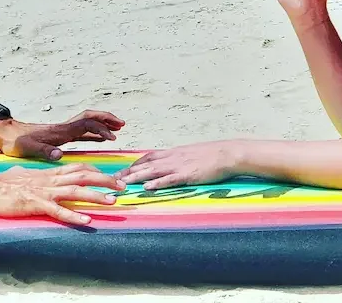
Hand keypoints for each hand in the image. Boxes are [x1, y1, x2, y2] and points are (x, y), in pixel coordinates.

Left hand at [0, 110, 125, 160]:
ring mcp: (62, 131)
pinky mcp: (59, 136)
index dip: (100, 128)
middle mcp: (64, 129)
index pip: (85, 125)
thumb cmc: (16, 142)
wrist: (5, 134)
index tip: (112, 136)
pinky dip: (94, 133)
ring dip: (103, 124)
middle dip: (107, 119)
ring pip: (88, 123)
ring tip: (117, 128)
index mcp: (60, 132)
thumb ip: (45, 151)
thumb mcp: (29, 148)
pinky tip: (100, 138)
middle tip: (122, 124)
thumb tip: (59, 153)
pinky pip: (82, 132)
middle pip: (90, 118)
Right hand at [0, 162, 125, 225]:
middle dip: (106, 180)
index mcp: (51, 173)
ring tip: (112, 201)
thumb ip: (41, 176)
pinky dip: (74, 215)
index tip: (112, 176)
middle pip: (84, 175)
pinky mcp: (37, 204)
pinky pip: (58, 210)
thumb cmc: (5, 183)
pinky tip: (86, 220)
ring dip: (96, 195)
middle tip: (123, 186)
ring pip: (76, 191)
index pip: (80, 168)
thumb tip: (45, 176)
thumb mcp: (28, 175)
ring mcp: (45, 191)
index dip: (98, 171)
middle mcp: (52, 180)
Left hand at [113, 141, 241, 189]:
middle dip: (128, 171)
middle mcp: (172, 157)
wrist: (228, 153)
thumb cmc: (213, 155)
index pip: (148, 156)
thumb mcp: (192, 154)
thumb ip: (180, 159)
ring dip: (136, 177)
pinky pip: (169, 179)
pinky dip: (157, 183)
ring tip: (122, 183)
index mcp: (174, 152)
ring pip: (153, 171)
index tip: (122, 170)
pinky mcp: (188, 174)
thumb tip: (172, 164)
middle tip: (113, 178)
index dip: (134, 164)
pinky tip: (147, 188)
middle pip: (145, 164)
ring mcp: (179, 165)